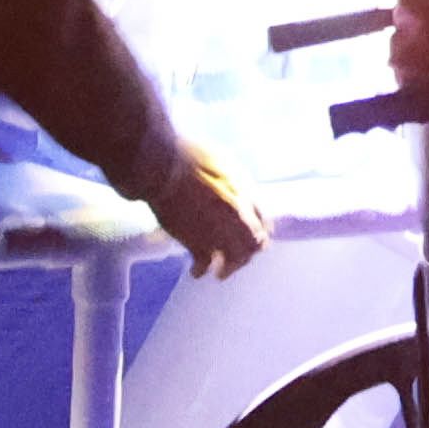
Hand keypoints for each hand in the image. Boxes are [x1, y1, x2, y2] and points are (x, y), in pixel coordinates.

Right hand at [146, 154, 273, 275]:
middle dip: (248, 251)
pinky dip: (201, 270)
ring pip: (236, 259)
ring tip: (220, 273)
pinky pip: (205, 264)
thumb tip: (238, 189)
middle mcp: (239, 215)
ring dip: (229, 268)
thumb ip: (235, 179)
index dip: (260, 231)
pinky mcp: (197, 242)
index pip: (264, 221)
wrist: (163, 165)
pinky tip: (196, 272)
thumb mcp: (224, 160)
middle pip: (254, 242)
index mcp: (246, 192)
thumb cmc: (188, 154)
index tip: (254, 237)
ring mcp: (221, 231)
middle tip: (239, 258)